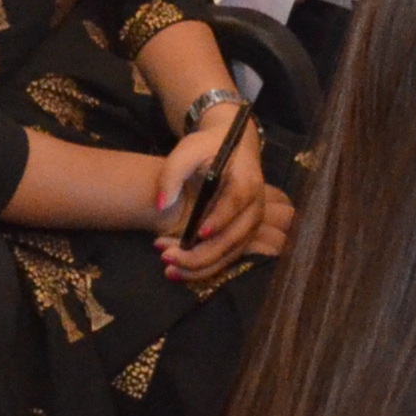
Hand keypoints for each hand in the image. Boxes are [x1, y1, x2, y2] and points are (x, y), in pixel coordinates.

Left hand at [154, 117, 292, 278]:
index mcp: (245, 182)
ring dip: (199, 266)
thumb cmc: (209, 147)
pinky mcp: (242, 236)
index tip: (198, 233)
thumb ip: (172, 173)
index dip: (219, 220)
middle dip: (200, 254)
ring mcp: (250, 225)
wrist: (233, 148)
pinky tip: (178, 268)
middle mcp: (254, 208)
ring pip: (229, 255)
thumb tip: (161, 205)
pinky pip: (226, 257)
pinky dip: (203, 267)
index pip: (235, 203)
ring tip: (168, 269)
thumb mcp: (188, 150)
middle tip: (166, 257)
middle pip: (232, 239)